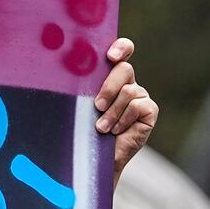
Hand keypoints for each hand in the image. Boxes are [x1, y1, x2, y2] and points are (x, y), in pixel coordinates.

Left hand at [93, 37, 156, 186]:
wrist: (94, 160)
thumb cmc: (81, 130)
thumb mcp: (78, 106)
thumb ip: (80, 87)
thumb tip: (60, 70)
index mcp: (109, 75)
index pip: (122, 51)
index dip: (121, 48)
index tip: (111, 57)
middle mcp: (127, 83)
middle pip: (124, 70)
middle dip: (109, 88)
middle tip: (96, 106)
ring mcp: (140, 96)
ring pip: (129, 91)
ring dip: (112, 112)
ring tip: (102, 128)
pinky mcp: (149, 110)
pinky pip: (138, 106)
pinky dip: (123, 120)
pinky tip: (116, 132)